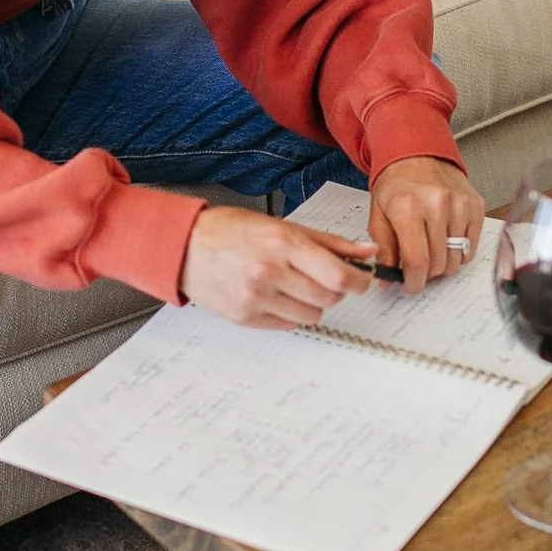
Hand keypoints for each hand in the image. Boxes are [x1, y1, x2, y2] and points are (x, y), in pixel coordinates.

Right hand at [180, 206, 374, 329]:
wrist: (184, 247)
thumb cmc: (230, 231)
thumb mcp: (281, 225)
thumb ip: (329, 242)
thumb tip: (366, 251)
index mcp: (281, 243)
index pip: (337, 275)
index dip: (359, 280)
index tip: (362, 278)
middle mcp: (269, 272)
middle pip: (328, 298)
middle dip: (337, 290)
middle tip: (327, 278)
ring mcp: (256, 299)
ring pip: (312, 315)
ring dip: (314, 303)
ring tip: (296, 285)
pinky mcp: (246, 318)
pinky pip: (289, 325)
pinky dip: (292, 312)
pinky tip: (277, 295)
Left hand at [369, 156, 485, 294]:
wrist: (418, 154)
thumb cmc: (397, 184)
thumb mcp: (378, 214)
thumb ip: (383, 249)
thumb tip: (388, 280)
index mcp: (408, 208)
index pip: (417, 261)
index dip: (413, 282)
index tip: (410, 286)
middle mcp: (437, 205)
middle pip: (438, 263)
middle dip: (426, 275)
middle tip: (417, 270)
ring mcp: (460, 205)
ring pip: (456, 258)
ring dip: (442, 265)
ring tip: (430, 254)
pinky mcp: (475, 206)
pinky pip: (471, 247)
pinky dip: (459, 252)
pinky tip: (445, 242)